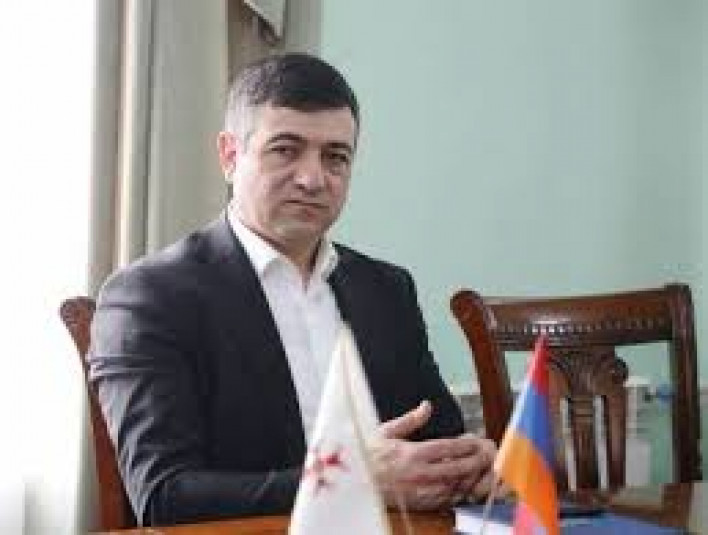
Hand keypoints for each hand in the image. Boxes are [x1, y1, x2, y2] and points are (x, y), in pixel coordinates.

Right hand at [369, 401, 497, 510]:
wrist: (353, 481)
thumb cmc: (368, 455)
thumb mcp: (386, 431)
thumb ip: (411, 420)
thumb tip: (426, 406)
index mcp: (412, 453)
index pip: (448, 448)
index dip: (467, 445)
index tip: (478, 441)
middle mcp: (419, 473)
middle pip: (457, 468)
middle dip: (476, 461)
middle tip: (487, 455)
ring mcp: (420, 491)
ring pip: (455, 486)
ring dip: (471, 478)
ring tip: (481, 470)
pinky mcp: (419, 504)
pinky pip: (445, 501)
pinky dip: (458, 493)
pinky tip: (464, 486)